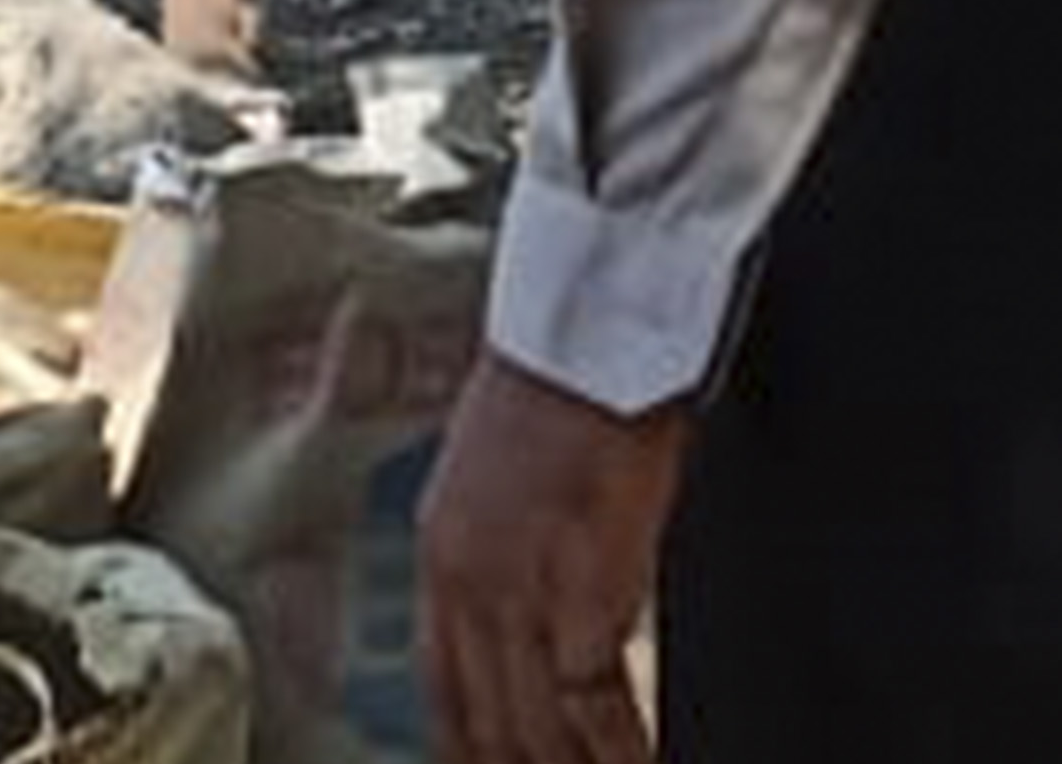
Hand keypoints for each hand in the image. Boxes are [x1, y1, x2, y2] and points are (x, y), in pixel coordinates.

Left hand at [417, 358, 682, 763]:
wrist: (589, 339)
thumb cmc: (560, 390)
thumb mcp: (496, 480)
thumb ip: (500, 555)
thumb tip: (534, 615)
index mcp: (441, 558)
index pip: (441, 692)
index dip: (464, 754)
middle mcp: (464, 585)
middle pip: (486, 725)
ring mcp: (517, 592)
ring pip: (535, 728)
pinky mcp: (580, 588)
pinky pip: (594, 702)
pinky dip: (620, 748)